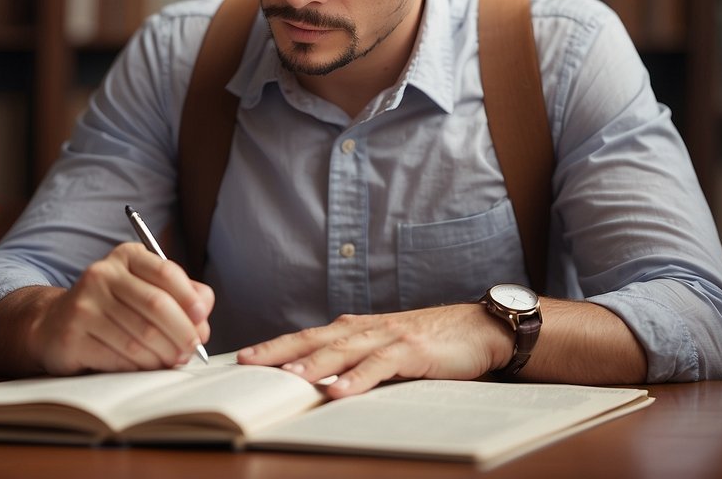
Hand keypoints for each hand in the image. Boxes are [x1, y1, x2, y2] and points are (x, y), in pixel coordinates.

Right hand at [27, 242, 213, 374]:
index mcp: (126, 256)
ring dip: (164, 354)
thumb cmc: (113, 307)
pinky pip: (119, 356)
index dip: (189, 298)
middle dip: (182, 332)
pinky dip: (141, 365)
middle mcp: (102, 274)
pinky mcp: (73, 334)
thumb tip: (202, 323)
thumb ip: (181, 298)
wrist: (55, 324)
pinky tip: (148, 366)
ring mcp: (84, 303)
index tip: (202, 320)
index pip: (166, 272)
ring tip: (174, 361)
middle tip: (193, 349)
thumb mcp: (145, 291)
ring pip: (140, 335)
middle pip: (156, 305)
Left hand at [236, 304, 511, 398]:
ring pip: (344, 351)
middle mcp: (365, 329)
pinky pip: (381, 366)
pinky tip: (340, 392)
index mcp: (355, 329)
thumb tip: (316, 381)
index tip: (243, 358)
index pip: (306, 337)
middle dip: (279, 351)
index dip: (274, 346)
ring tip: (288, 379)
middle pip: (315, 340)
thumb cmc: (429, 342)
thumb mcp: (384, 348)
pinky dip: (359, 379)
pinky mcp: (413, 351)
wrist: (478, 329)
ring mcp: (388, 337)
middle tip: (247, 363)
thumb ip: (354, 359)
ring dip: (314, 365)